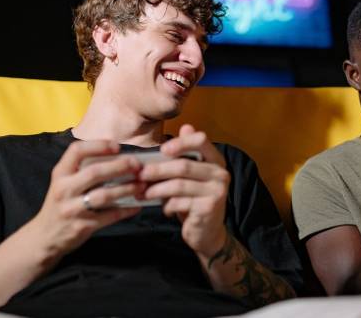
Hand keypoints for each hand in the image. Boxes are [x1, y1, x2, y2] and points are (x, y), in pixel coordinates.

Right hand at [28, 140, 145, 262]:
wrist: (45, 237)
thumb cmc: (61, 204)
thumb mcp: (63, 183)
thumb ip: (81, 170)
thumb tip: (117, 157)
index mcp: (60, 174)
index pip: (76, 151)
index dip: (98, 145)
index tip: (117, 146)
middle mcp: (64, 189)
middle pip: (94, 172)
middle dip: (119, 166)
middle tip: (137, 165)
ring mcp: (72, 209)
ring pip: (103, 195)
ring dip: (126, 189)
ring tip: (141, 185)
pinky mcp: (82, 226)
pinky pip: (109, 216)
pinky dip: (126, 210)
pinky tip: (137, 205)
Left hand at [139, 124, 229, 257]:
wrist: (207, 232)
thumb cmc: (194, 199)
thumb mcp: (190, 176)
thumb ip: (187, 154)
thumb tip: (186, 127)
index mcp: (216, 160)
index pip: (201, 140)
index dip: (181, 143)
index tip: (162, 150)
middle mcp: (221, 173)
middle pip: (184, 165)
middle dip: (158, 170)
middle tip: (140, 174)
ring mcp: (217, 191)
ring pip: (179, 185)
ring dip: (157, 189)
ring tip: (143, 192)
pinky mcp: (210, 208)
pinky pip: (180, 202)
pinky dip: (167, 205)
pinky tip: (163, 208)